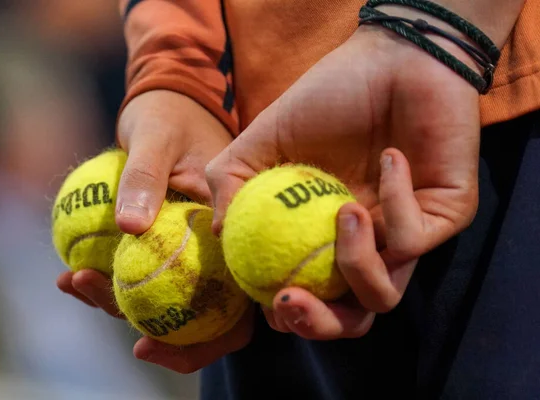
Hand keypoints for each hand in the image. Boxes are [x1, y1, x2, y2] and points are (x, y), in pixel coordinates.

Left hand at [58, 90, 254, 370]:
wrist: (166, 101)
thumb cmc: (169, 114)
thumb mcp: (156, 137)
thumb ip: (147, 177)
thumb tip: (131, 228)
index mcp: (233, 232)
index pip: (229, 306)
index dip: (198, 343)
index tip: (144, 345)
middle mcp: (217, 249)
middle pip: (193, 313)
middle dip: (141, 325)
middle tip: (89, 292)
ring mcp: (190, 248)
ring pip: (160, 295)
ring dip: (115, 299)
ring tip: (72, 281)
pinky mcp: (164, 242)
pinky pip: (137, 270)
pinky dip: (106, 276)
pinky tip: (69, 273)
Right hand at [206, 25, 479, 339]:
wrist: (392, 58)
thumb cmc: (327, 99)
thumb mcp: (262, 139)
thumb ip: (232, 182)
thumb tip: (217, 231)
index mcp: (319, 235)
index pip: (307, 294)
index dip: (286, 312)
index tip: (267, 297)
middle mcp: (362, 245)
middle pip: (348, 318)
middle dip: (317, 325)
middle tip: (290, 302)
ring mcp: (403, 235)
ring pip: (383, 295)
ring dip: (354, 264)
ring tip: (343, 211)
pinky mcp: (444, 218)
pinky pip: (414, 238)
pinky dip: (394, 200)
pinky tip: (388, 157)